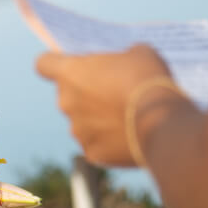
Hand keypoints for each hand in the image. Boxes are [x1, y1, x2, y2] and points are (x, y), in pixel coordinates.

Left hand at [35, 44, 176, 165]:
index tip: (69, 67)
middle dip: (86, 94)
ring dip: (97, 120)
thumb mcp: (138, 54)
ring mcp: (77, 130)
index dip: (54, 64)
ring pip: (82, 122)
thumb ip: (122, 58)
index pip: (44, 64)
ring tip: (126, 118)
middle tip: (113, 94)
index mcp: (70, 72)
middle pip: (67, 95)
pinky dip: (109, 143)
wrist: (163, 122)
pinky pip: (97, 145)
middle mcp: (66, 101)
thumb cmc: (147, 80)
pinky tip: (129, 138)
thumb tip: (126, 62)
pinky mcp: (93, 153)